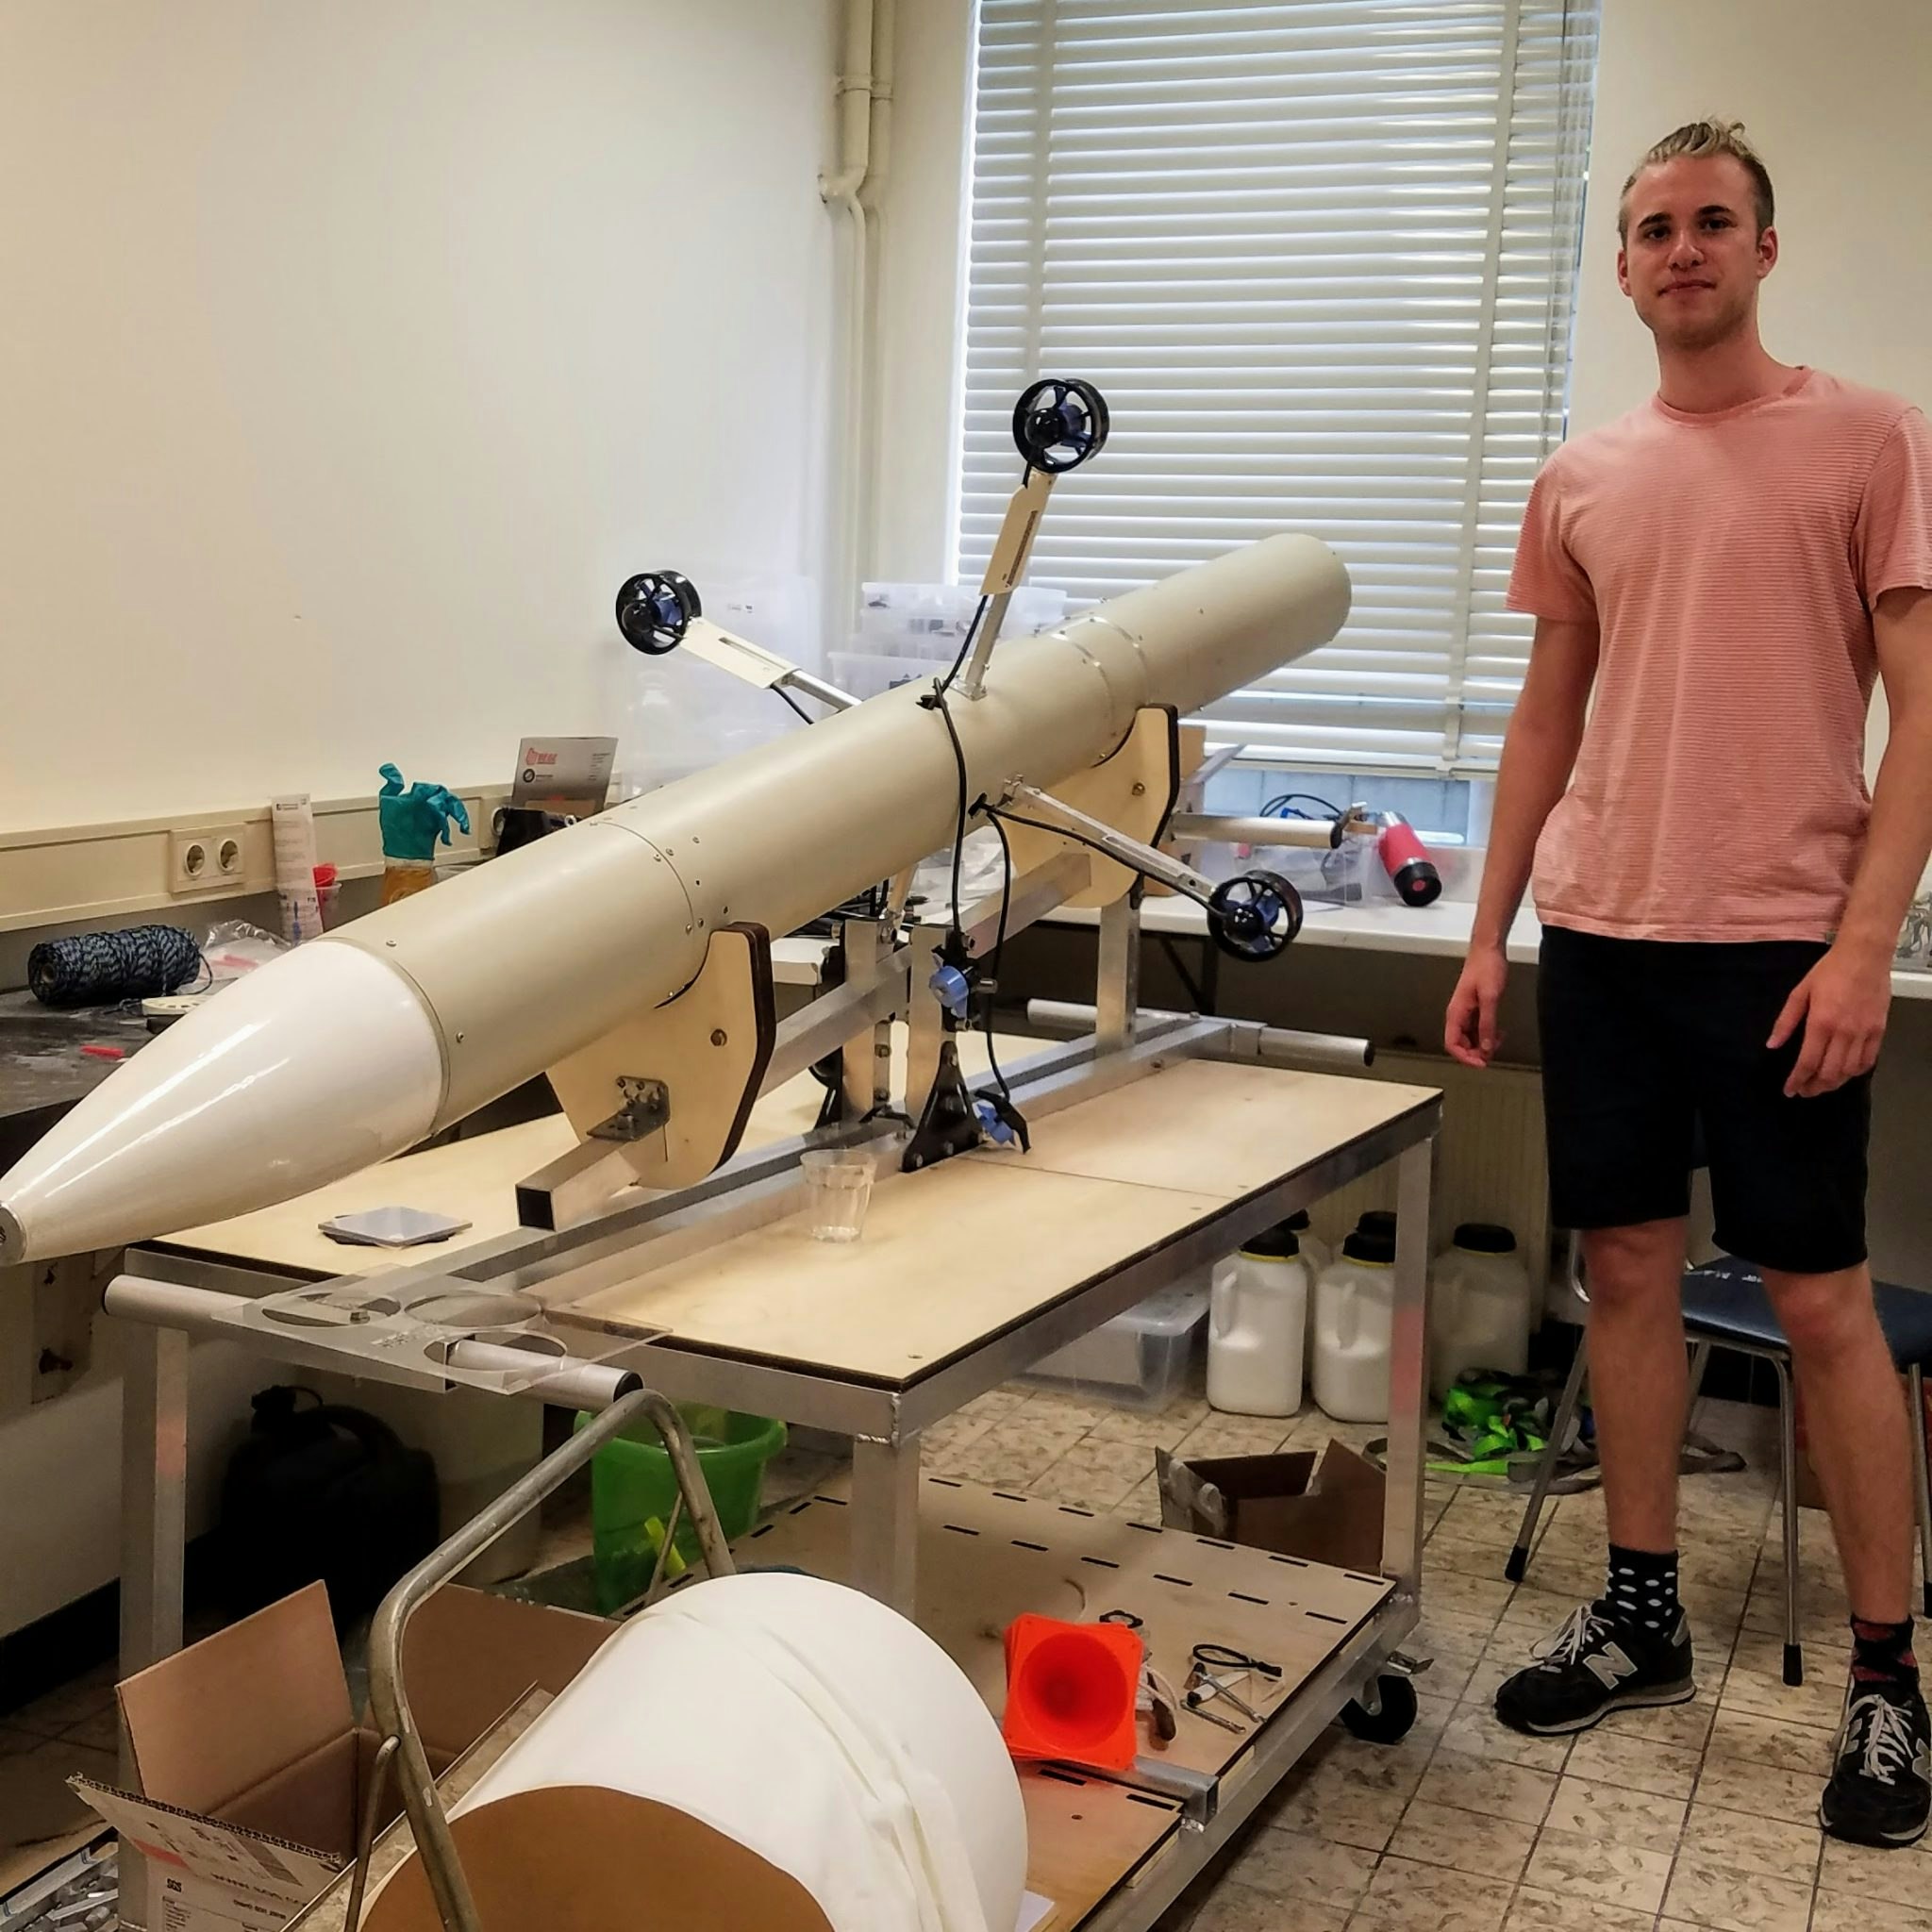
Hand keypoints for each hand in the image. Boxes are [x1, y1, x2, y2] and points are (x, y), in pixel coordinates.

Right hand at [1445, 944, 1507, 1068]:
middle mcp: (1458, 1014)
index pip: (1452, 1044)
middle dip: (1476, 1052)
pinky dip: (1487, 1034)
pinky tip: (1498, 1032)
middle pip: (1460, 1043)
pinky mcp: (1475, 1007)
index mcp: (1456, 1013)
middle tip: (1492, 1055)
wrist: (1488, 949)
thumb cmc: (1486, 967)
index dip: (1465, 1057)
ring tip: (1498, 1042)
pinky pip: (1477, 1027)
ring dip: (1482, 1044)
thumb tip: (1485, 1047)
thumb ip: (1487, 1024)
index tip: (1481, 1063)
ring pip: (1470, 1037)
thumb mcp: (1490, 998)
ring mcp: (1466, 1011)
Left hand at [1767, 940, 1892, 1097]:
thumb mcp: (1800, 993)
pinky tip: (1845, 1073)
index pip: (1807, 1062)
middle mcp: (1844, 1033)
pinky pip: (1868, 1060)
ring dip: (1834, 1083)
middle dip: (1815, 1087)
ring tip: (1821, 1085)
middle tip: (1805, 1091)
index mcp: (1821, 1023)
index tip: (1789, 1091)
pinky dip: (1856, 1072)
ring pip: (1849, 1071)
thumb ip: (1785, 1022)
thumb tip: (1771, 1045)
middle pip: (1830, 1073)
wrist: (1864, 957)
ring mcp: (1864, 1033)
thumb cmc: (1829, 971)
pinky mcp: (1879, 1030)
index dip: (1797, 1080)